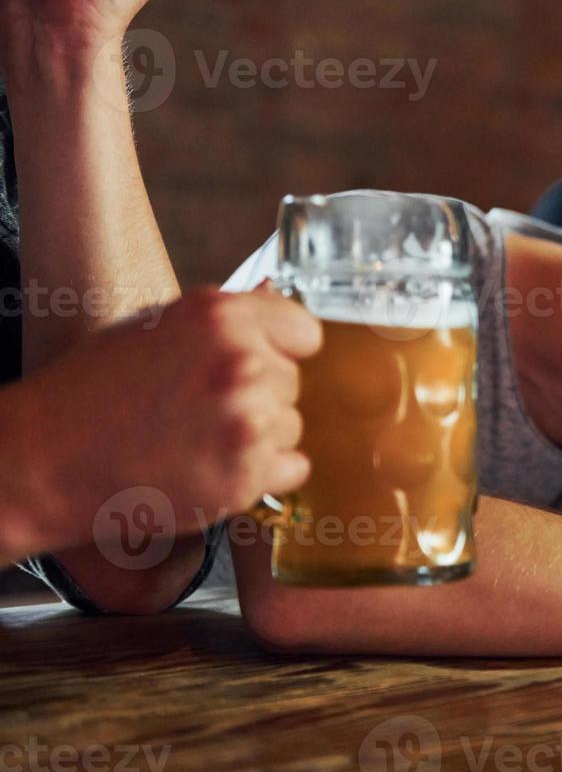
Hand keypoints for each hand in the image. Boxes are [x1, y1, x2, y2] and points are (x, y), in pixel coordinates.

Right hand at [24, 286, 321, 543]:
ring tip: (198, 438)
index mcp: (223, 317)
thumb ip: (225, 317)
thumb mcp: (156, 326)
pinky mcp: (246, 477)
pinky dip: (262, 473)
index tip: (256, 363)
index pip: (304, 331)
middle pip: (293, 382)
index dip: (279, 349)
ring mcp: (248, 424)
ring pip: (291, 427)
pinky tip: (213, 465)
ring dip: (259, 436)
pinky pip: (292, 468)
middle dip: (260, 394)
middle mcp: (244, 365)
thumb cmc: (95, 390)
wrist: (47, 460)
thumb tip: (273, 295)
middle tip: (200, 407)